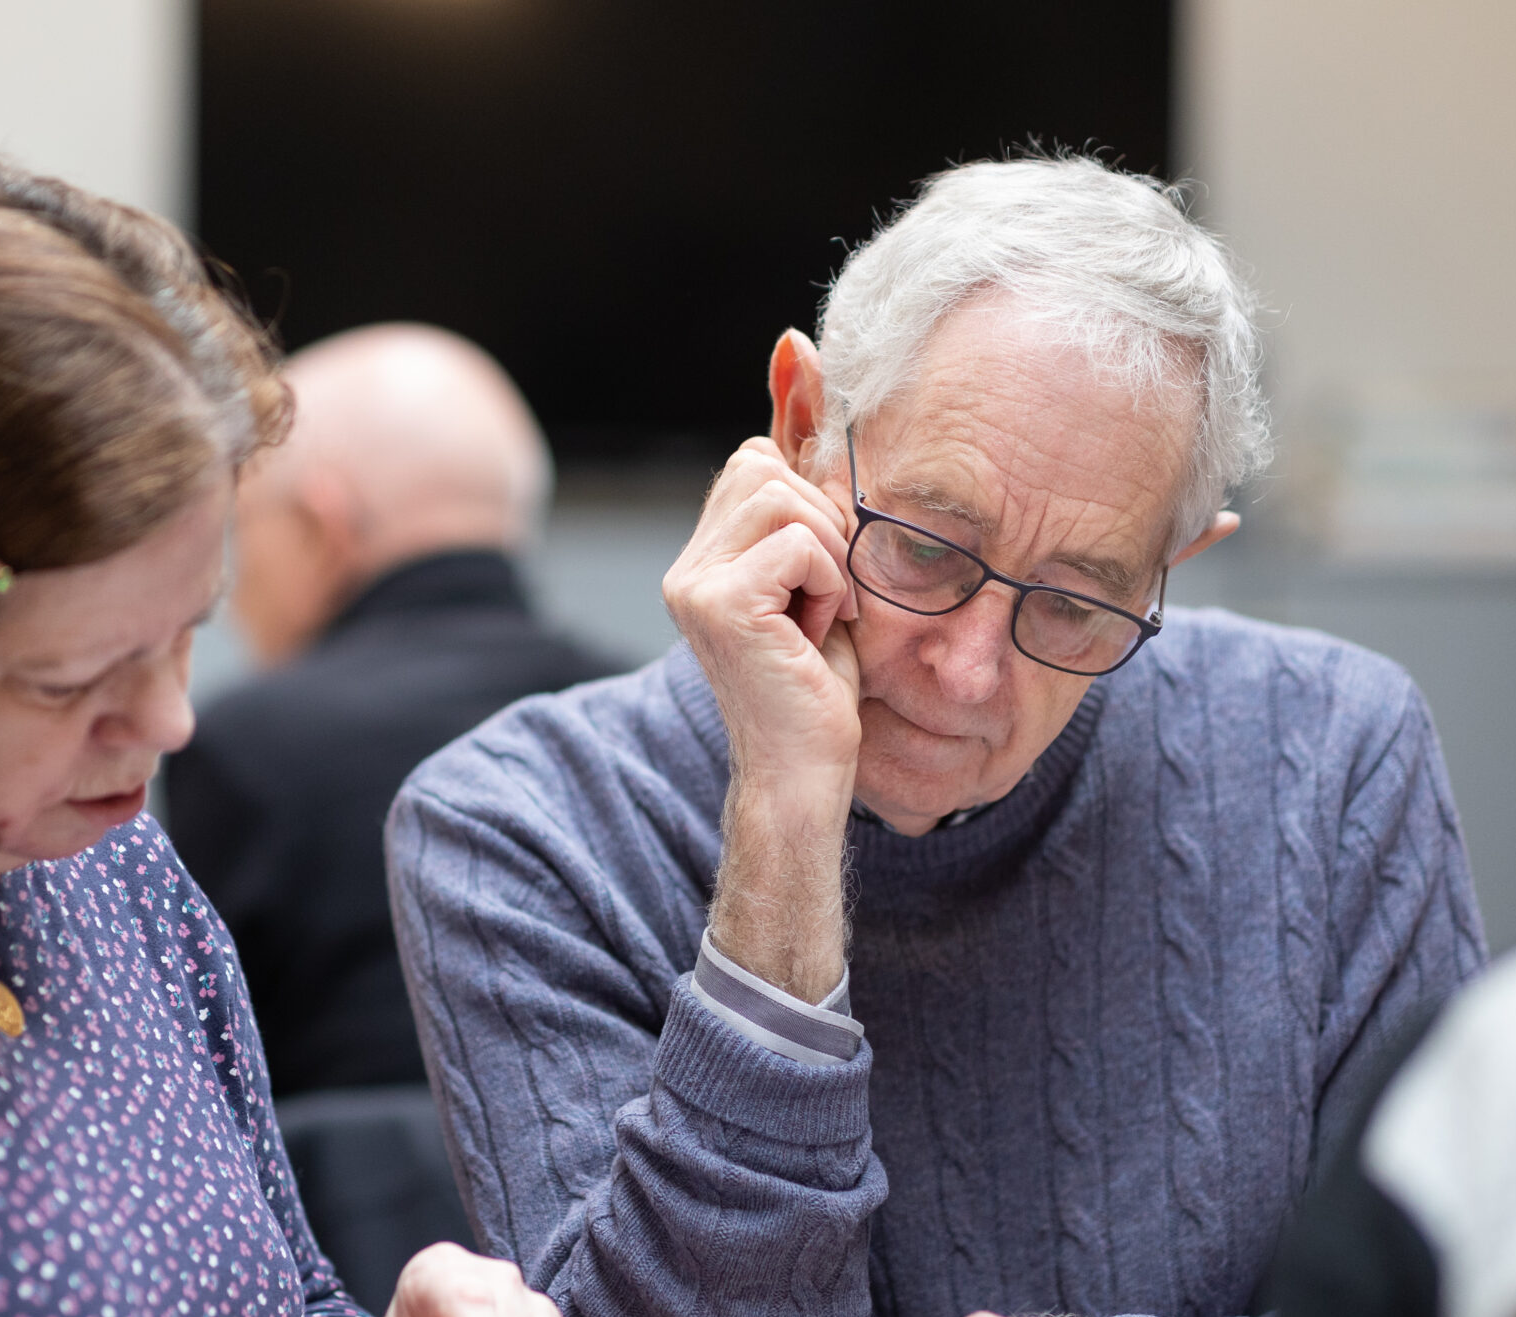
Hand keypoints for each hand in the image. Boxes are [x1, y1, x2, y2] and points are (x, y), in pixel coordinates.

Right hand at [667, 438, 863, 1002]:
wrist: (808, 771)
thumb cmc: (822, 680)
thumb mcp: (825, 562)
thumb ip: (808, 469)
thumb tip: (793, 345)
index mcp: (703, 554)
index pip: (759, 459)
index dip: (812, 502)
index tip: (825, 572)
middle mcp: (685, 564)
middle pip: (766, 465)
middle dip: (822, 524)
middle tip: (826, 598)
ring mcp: (693, 582)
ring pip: (784, 496)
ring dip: (830, 554)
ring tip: (822, 614)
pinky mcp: (717, 603)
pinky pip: (799, 541)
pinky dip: (829, 580)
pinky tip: (819, 630)